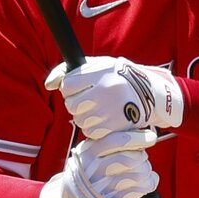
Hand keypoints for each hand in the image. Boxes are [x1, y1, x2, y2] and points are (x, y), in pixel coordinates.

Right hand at [39, 128, 158, 197]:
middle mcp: (93, 170)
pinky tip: (146, 182)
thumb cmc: (89, 173)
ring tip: (143, 170)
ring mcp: (103, 188)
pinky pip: (141, 189)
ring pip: (139, 173)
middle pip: (131, 158)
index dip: (136, 137)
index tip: (151, 137)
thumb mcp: (90, 155)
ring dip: (146, 170)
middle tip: (142, 158)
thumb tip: (142, 136)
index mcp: (87, 153)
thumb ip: (109, 144)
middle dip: (142, 157)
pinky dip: (149, 183)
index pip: (115, 141)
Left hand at [45, 55, 182, 138]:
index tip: (80, 88)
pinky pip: (92, 132)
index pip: (67, 85)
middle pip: (72, 105)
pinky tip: (104, 119)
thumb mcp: (97, 65)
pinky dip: (94, 128)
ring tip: (100, 108)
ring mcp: (113, 109)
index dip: (70, 88)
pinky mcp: (118, 126)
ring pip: (80, 120)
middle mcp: (107, 90)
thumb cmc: (117, 76)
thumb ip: (69, 71)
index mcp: (101, 72)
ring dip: (85, 117)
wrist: (150, 92)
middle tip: (89, 100)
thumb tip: (49, 85)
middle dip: (76, 104)